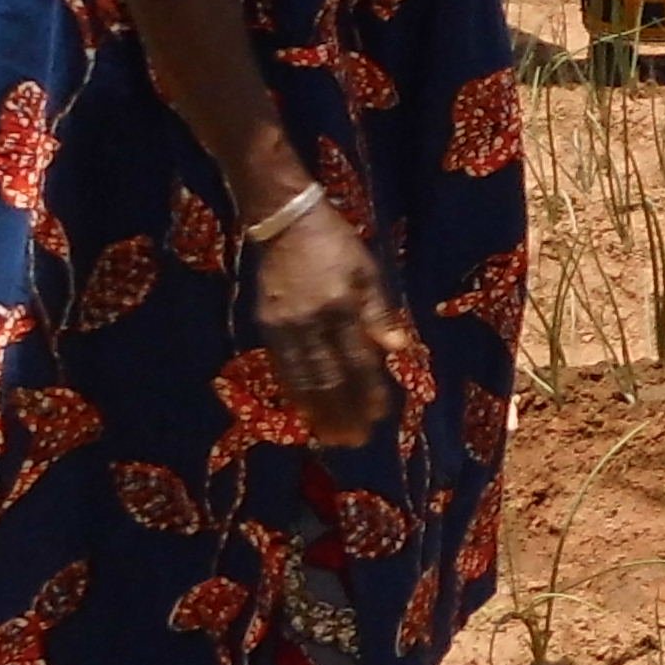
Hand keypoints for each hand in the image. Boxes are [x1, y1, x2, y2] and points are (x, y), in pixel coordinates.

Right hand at [249, 200, 405, 449]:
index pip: (358, 361)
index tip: (379, 417)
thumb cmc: (336, 244)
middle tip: (355, 441)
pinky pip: (283, 368)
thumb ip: (380, 315)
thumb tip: (398, 351)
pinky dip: (295, 393)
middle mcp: (311, 323)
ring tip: (331, 438)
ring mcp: (285, 327)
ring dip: (318, 412)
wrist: (284, 222)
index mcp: (342, 307)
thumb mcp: (368, 271)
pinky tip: (304, 411)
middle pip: (329, 377)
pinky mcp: (266, 326)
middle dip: (343, 412)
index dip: (368, 391)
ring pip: (303, 378)